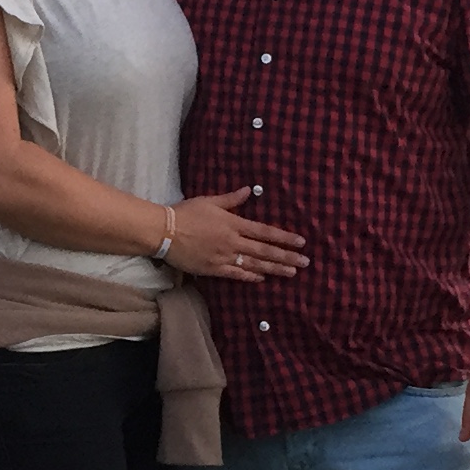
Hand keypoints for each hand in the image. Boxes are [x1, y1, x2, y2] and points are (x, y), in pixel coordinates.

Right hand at [164, 187, 306, 279]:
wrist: (164, 232)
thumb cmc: (185, 213)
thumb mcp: (209, 201)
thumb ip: (231, 199)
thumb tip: (249, 190)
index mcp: (234, 223)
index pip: (265, 232)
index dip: (284, 238)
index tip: (301, 242)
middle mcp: (233, 242)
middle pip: (265, 251)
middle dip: (287, 257)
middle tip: (305, 262)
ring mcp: (224, 257)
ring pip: (255, 264)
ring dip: (275, 269)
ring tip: (292, 272)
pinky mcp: (213, 269)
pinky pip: (236, 274)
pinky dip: (251, 277)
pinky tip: (263, 279)